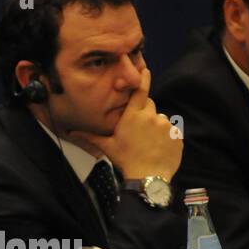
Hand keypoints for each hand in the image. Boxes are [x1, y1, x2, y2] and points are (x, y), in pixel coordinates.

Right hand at [67, 66, 181, 181]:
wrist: (147, 178)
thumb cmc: (126, 161)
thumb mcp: (107, 147)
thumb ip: (91, 136)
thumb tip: (71, 132)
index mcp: (133, 116)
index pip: (140, 90)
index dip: (143, 79)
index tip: (145, 70)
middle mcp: (151, 116)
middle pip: (149, 106)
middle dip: (145, 114)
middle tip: (139, 132)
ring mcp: (165, 126)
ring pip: (161, 120)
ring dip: (156, 127)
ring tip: (149, 144)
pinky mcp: (176, 136)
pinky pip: (172, 132)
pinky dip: (167, 138)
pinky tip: (159, 149)